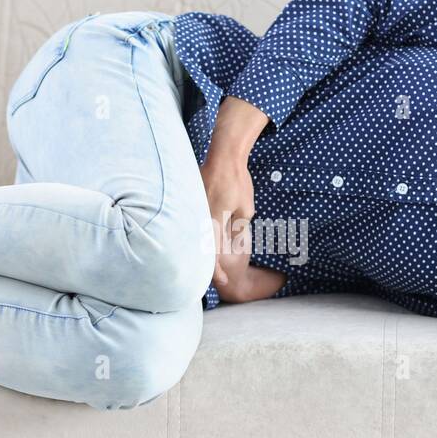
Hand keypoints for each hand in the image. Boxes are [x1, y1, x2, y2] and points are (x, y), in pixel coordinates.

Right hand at [199, 146, 254, 293]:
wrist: (224, 156)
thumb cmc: (238, 182)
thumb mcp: (245, 209)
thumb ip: (237, 229)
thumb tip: (232, 246)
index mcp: (215, 219)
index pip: (212, 252)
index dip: (216, 270)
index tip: (223, 281)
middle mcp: (200, 216)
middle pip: (200, 248)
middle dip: (208, 264)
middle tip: (217, 278)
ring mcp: (194, 208)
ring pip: (196, 236)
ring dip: (202, 251)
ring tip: (210, 263)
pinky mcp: (191, 201)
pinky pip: (194, 224)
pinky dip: (199, 235)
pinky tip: (201, 241)